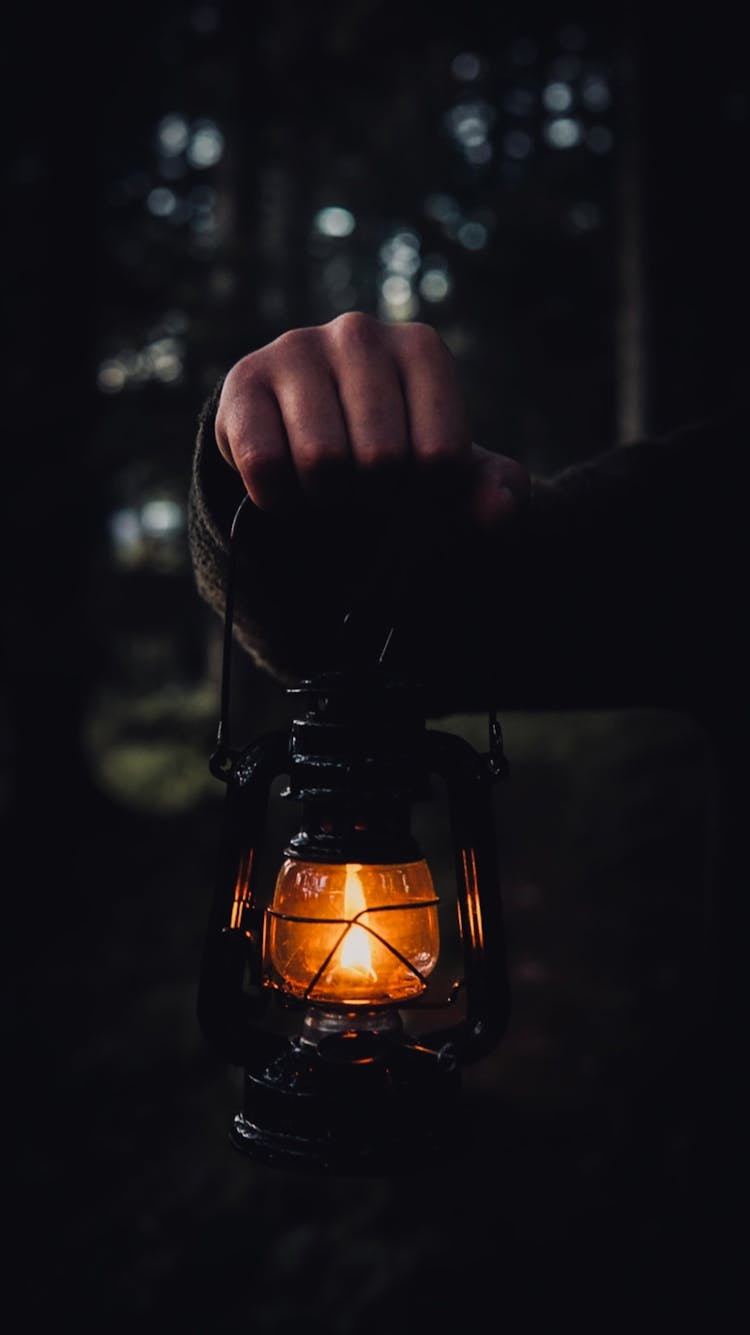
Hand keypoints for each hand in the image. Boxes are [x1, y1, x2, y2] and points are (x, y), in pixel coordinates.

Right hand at [215, 312, 529, 531]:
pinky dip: (279, 497)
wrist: (305, 440)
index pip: (440, 457)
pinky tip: (287, 481)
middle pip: (381, 460)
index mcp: (421, 348)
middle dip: (373, 495)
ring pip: (322, 462)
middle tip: (363, 482)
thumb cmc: (392, 454)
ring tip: (327, 478)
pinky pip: (265, 466)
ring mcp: (296, 348)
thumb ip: (494, 492)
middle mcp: (359, 333)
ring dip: (325, 496)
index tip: (411, 479)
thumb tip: (500, 511)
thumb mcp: (451, 476)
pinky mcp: (243, 381)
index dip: (426, 492)